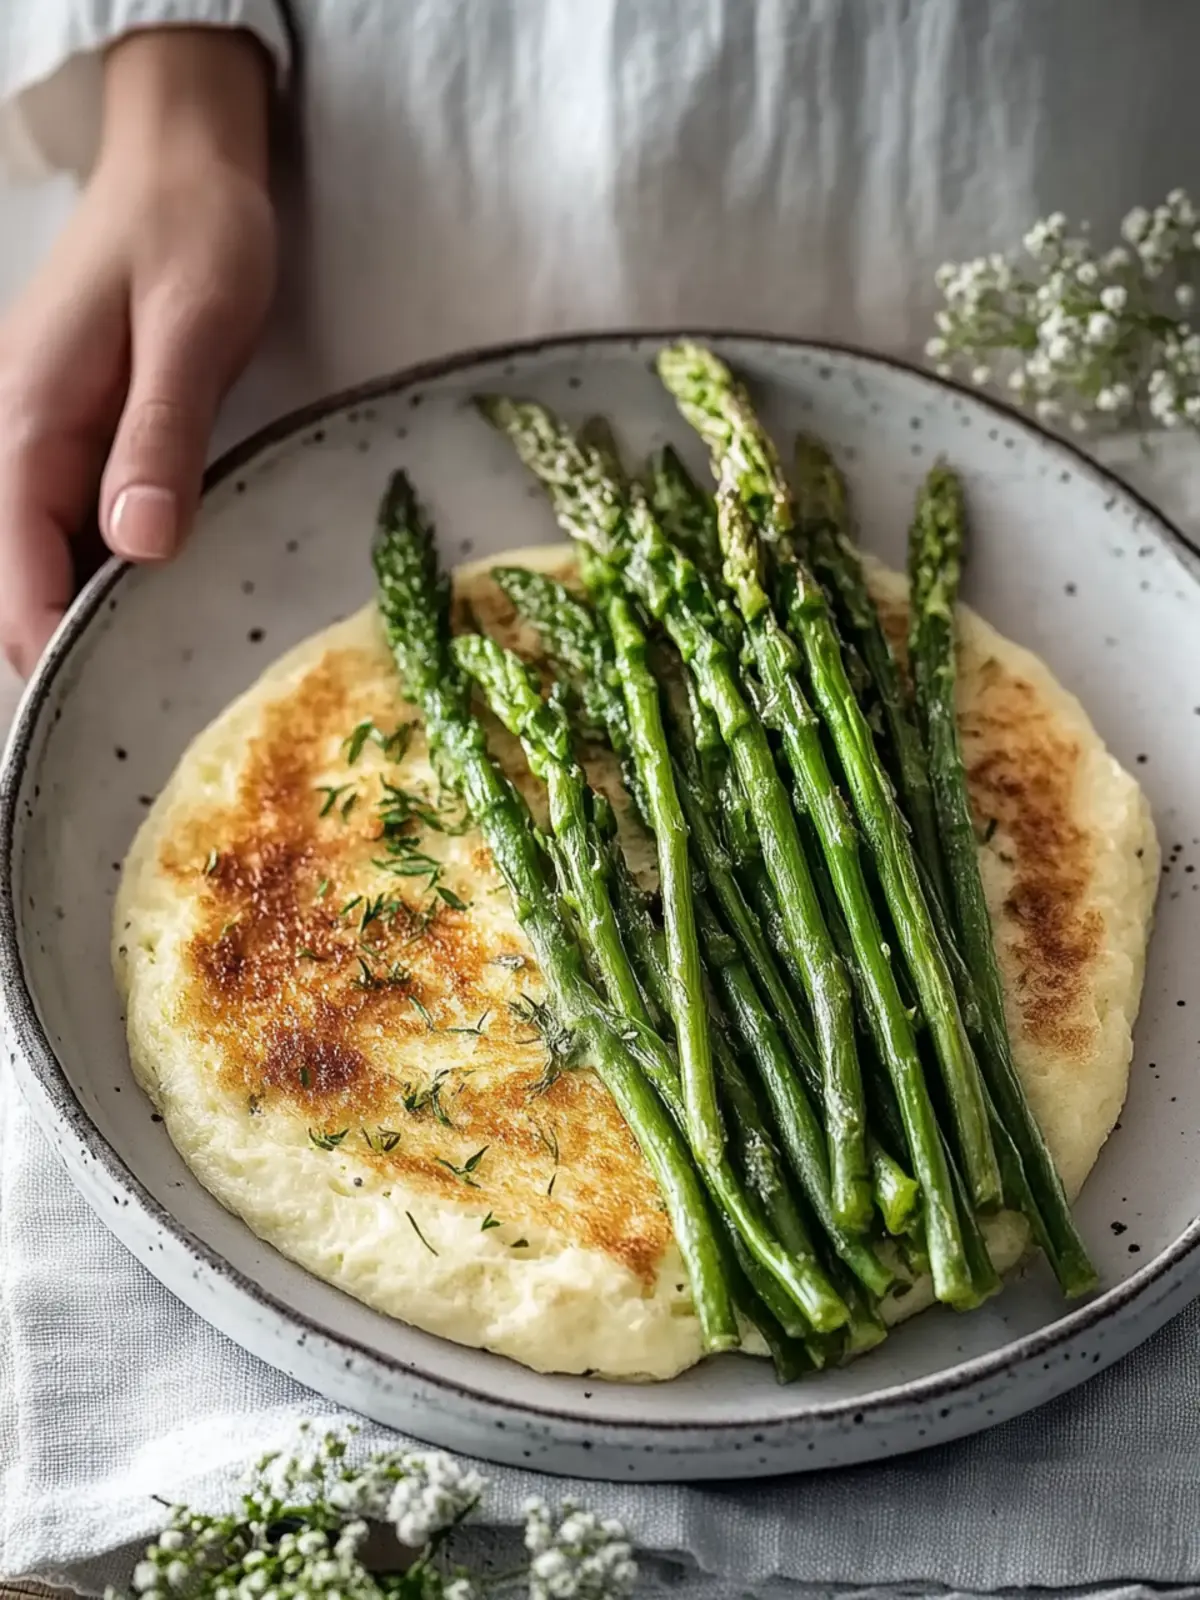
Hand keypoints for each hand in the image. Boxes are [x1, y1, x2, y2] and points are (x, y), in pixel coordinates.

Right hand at [0, 29, 274, 676]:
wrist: (182, 165)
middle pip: (18, 589)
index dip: (58, 658)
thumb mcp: (192, 331)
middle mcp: (13, 445)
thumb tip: (136, 547)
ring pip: (44, 567)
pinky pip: (70, 532)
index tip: (121, 712)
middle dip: (74, 653)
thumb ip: (158, 438)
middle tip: (159, 705)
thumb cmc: (193, 237)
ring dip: (92, 619)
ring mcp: (36, 445)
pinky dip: (107, 575)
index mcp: (27, 429)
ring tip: (170, 667)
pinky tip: (165, 597)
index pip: (15, 583)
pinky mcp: (70, 443)